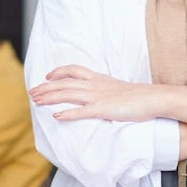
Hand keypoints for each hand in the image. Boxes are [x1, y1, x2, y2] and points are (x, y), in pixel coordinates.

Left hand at [30, 65, 159, 121]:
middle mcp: (95, 85)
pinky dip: (67, 113)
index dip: (58, 72)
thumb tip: (99, 95)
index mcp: (99, 79)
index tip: (47, 76)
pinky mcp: (103, 109)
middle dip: (46, 87)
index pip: (73, 70)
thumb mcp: (118, 88)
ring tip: (36, 101)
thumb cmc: (139, 96)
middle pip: (64, 83)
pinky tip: (55, 116)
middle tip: (32, 92)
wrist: (154, 98)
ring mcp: (98, 97)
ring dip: (50, 97)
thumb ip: (106, 89)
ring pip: (67, 94)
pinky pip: (81, 111)